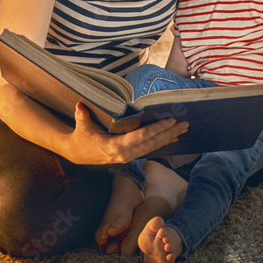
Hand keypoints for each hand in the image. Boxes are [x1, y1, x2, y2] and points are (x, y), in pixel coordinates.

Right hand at [64, 103, 188, 164]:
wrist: (77, 154)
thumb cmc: (81, 138)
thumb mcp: (82, 126)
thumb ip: (82, 116)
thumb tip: (80, 105)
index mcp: (114, 147)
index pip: (140, 137)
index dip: (156, 129)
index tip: (170, 120)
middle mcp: (124, 154)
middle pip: (152, 143)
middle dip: (169, 133)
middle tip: (185, 123)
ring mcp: (128, 157)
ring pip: (153, 148)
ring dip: (169, 138)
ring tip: (183, 129)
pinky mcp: (130, 156)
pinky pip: (149, 149)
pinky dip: (162, 143)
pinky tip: (173, 138)